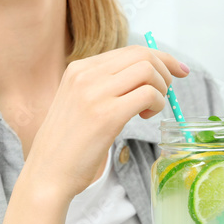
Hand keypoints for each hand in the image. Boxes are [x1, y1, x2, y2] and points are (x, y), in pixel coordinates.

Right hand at [21, 44, 188, 202]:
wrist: (47, 173)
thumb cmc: (67, 144)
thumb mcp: (78, 102)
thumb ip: (103, 85)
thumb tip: (144, 76)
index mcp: (78, 69)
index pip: (129, 51)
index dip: (159, 58)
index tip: (176, 70)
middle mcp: (85, 75)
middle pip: (141, 54)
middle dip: (165, 70)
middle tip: (166, 93)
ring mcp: (95, 93)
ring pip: (147, 70)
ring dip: (161, 88)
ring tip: (151, 109)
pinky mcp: (107, 115)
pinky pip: (148, 94)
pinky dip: (157, 104)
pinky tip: (145, 117)